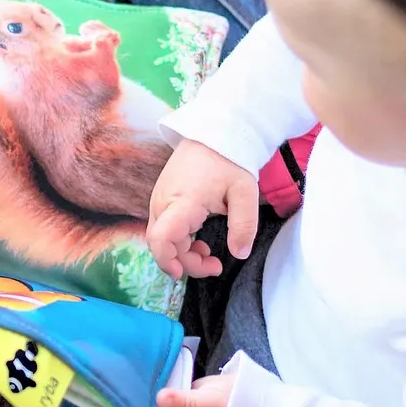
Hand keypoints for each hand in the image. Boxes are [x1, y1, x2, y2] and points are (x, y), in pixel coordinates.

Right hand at [146, 139, 259, 279]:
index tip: (183, 274)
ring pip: (162, 238)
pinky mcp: (163, 199)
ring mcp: (160, 200)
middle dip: (184, 263)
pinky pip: (164, 228)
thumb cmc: (228, 159)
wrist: (213, 132)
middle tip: (215, 266)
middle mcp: (163, 203)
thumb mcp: (245, 191)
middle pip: (161, 244)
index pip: (161, 239)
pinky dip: (179, 241)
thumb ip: (244, 225)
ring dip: (182, 253)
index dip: (167, 261)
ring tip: (209, 254)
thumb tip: (239, 253)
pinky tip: (199, 241)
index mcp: (181, 202)